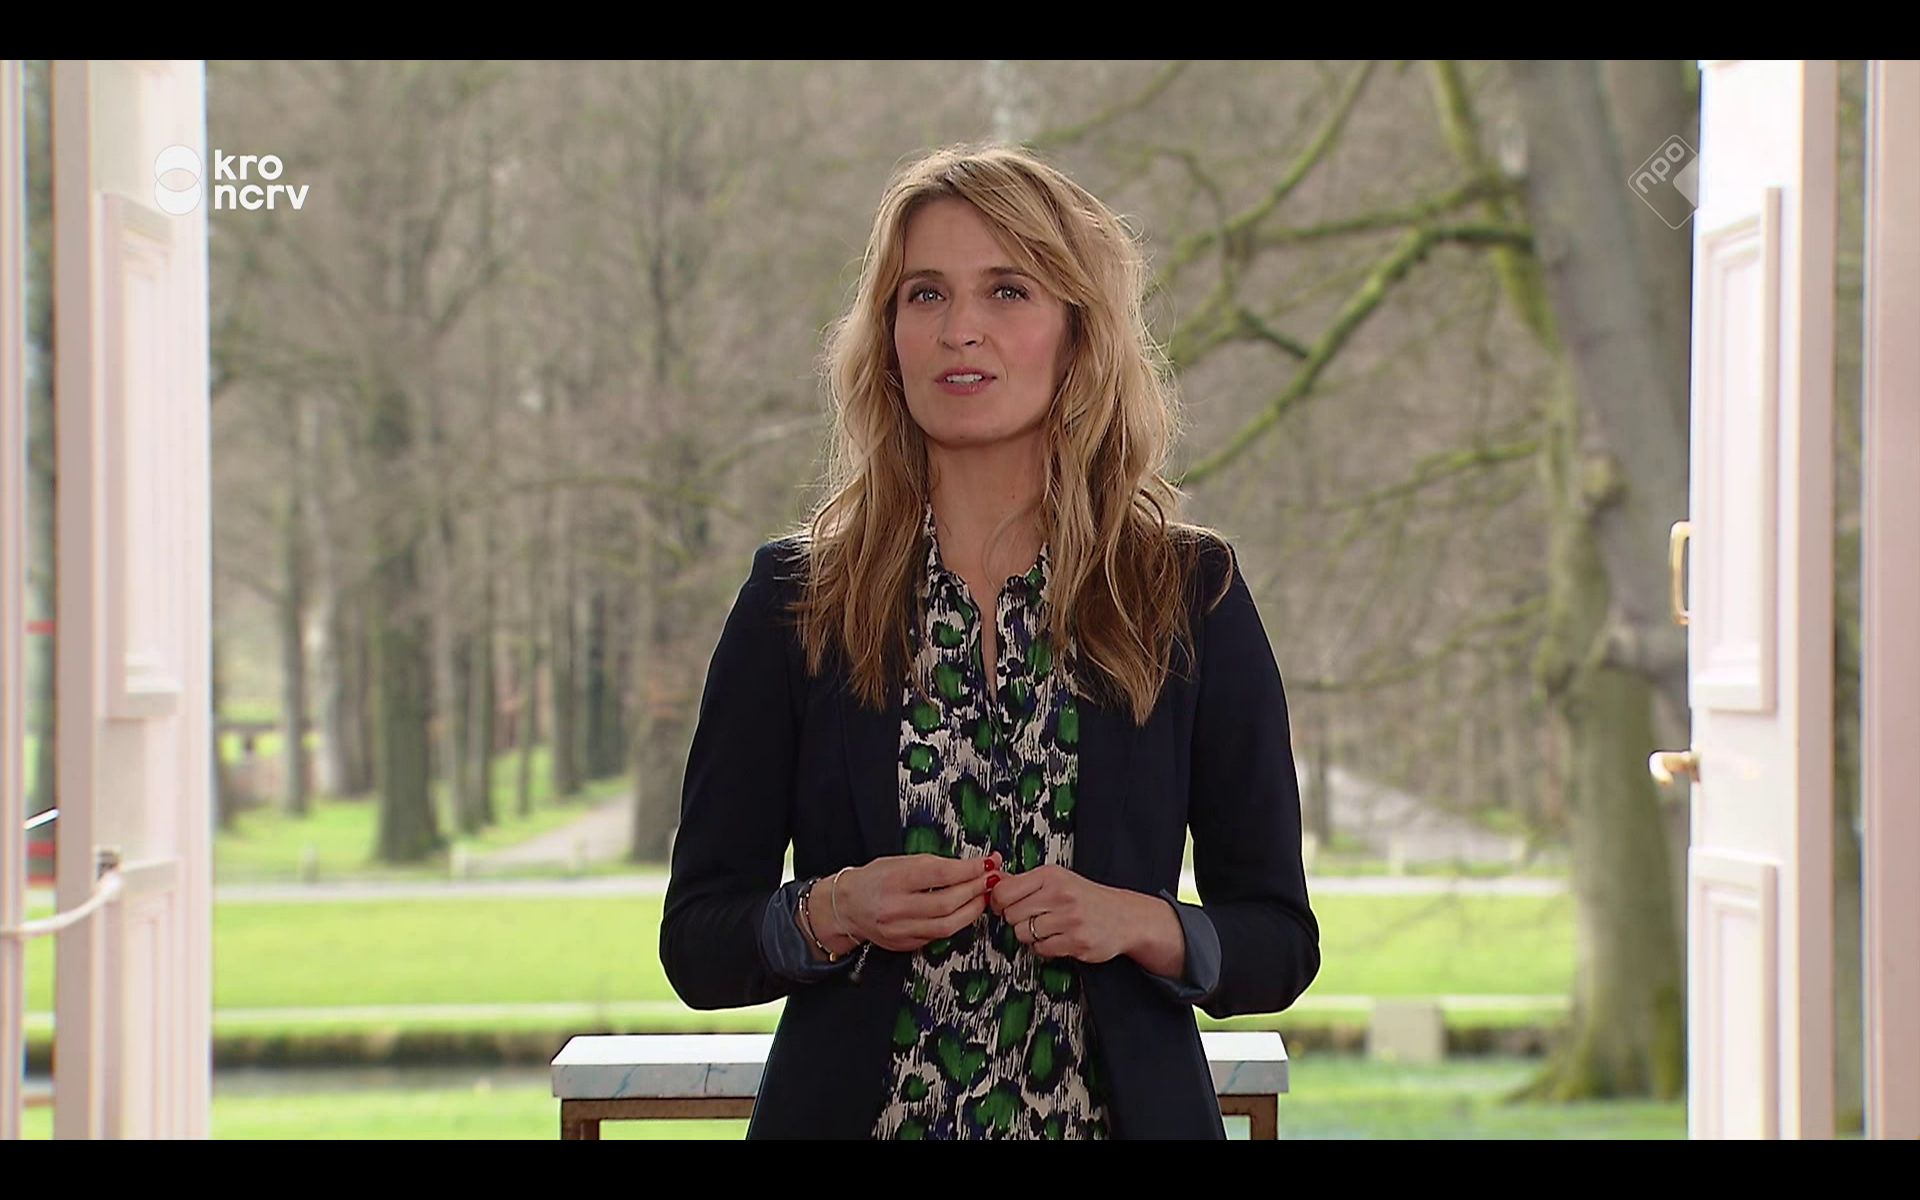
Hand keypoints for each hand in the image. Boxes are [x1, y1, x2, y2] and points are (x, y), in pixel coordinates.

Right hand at [822, 852, 998, 953]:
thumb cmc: (874, 879)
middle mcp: (895, 908)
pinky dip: (955, 923)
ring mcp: (900, 930)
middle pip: (947, 904)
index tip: (988, 864)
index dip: (969, 870)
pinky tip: (963, 912)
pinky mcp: (905, 945)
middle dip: (975, 891)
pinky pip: (938, 936)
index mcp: (894, 880)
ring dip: (972, 911)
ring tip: (982, 897)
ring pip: (947, 926)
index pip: (940, 874)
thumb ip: (933, 865)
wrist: (846, 907)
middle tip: (991, 880)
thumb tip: (971, 866)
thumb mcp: (899, 862)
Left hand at [987, 864, 1165, 965]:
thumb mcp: (1057, 879)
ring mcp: (1069, 919)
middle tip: (1031, 917)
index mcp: (1051, 875)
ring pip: (1023, 934)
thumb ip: (1024, 882)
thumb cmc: (1087, 898)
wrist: (1124, 916)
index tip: (1005, 906)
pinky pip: (1041, 949)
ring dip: (1031, 935)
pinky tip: (1057, 938)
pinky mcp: (1076, 942)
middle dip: (1016, 920)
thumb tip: (992, 880)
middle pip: (1011, 915)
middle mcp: (1060, 895)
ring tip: (1047, 928)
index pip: (1004, 891)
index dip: (999, 903)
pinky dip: (1045, 947)